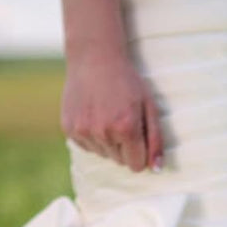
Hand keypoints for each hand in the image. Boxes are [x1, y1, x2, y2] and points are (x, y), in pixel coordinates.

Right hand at [62, 46, 163, 172]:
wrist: (94, 57)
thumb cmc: (127, 82)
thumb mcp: (149, 107)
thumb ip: (156, 141)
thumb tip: (156, 169)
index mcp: (126, 129)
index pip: (136, 165)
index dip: (140, 154)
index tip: (138, 137)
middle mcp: (103, 132)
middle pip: (120, 161)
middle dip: (124, 147)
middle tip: (121, 119)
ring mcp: (83, 131)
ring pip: (103, 155)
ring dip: (108, 142)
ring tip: (107, 115)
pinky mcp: (69, 128)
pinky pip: (87, 147)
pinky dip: (92, 136)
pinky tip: (93, 115)